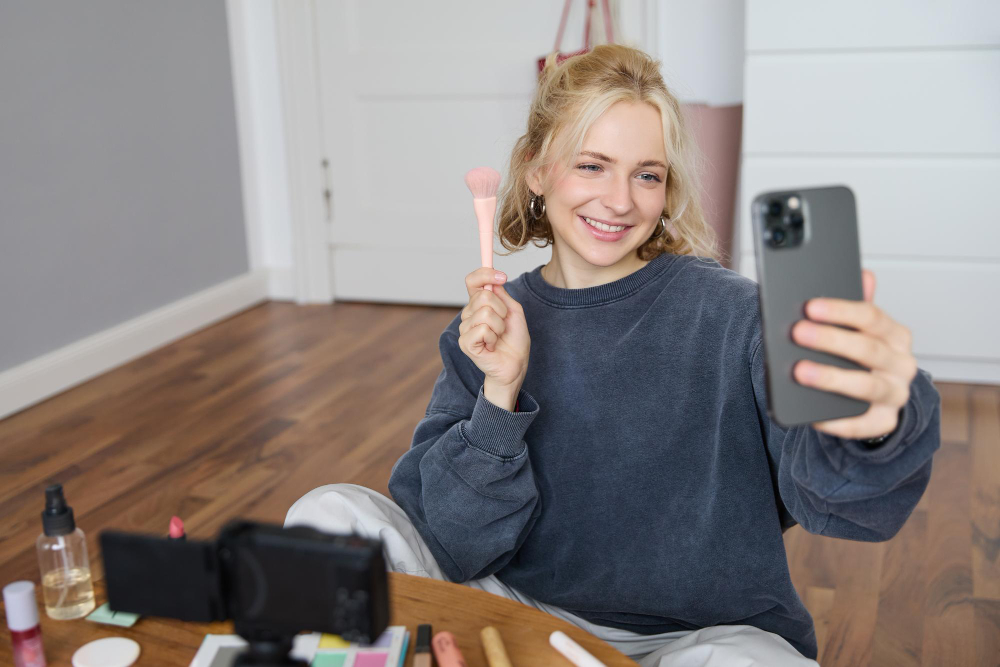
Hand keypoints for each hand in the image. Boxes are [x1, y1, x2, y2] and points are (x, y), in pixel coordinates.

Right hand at [458, 267, 530, 393]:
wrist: (515, 364)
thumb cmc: (514, 340)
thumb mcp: (513, 311)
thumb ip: (501, 295)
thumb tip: (493, 281)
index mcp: (478, 304)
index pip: (472, 281)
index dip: (485, 274)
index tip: (502, 276)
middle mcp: (468, 314)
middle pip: (484, 296)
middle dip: (501, 310)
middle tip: (503, 325)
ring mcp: (465, 329)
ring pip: (485, 313)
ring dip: (499, 326)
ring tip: (498, 337)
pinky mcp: (465, 343)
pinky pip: (482, 329)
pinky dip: (493, 337)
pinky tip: (492, 345)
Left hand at [791, 269, 917, 439]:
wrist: (877, 396)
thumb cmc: (860, 355)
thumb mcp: (859, 328)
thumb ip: (856, 305)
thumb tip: (862, 274)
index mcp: (895, 334)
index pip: (871, 317)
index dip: (840, 311)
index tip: (810, 307)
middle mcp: (902, 363)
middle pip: (868, 349)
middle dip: (831, 340)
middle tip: (798, 332)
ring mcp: (896, 394)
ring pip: (867, 386)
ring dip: (832, 378)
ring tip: (799, 371)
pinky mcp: (885, 421)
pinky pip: (862, 425)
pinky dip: (838, 422)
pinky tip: (812, 415)